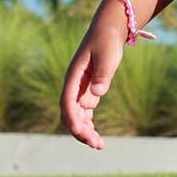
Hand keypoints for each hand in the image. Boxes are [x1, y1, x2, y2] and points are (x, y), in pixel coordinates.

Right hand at [59, 14, 125, 148]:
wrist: (109, 30)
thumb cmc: (107, 41)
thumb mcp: (107, 56)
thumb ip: (103, 75)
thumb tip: (98, 95)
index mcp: (73, 77)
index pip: (67, 103)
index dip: (73, 119)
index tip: (82, 132)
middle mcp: (73, 85)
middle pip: (71, 113)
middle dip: (81, 131)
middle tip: (96, 144)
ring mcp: (80, 90)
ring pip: (78, 116)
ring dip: (85, 132)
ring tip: (99, 146)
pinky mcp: (89, 91)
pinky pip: (85, 113)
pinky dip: (89, 125)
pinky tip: (98, 138)